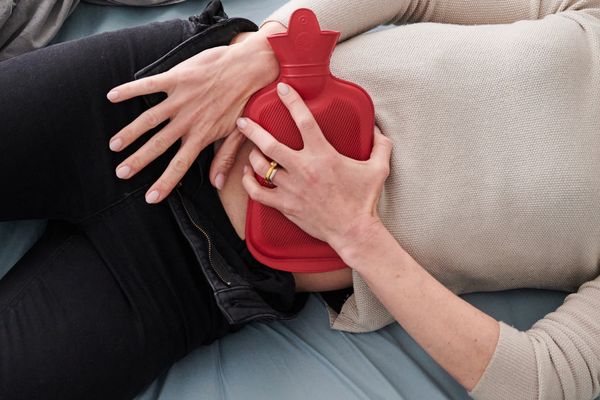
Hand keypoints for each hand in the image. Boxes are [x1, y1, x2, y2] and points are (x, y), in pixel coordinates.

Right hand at [106, 22, 284, 202]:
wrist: (250, 67)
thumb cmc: (246, 100)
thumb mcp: (239, 133)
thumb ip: (225, 158)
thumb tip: (216, 184)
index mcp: (202, 135)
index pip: (180, 164)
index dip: (165, 182)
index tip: (151, 198)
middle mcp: (188, 120)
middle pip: (159, 145)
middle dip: (138, 161)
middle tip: (121, 173)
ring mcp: (181, 99)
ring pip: (149, 119)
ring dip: (130, 133)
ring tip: (114, 146)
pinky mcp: (177, 78)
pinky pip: (149, 85)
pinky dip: (130, 90)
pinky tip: (112, 96)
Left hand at [237, 82, 392, 255]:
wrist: (353, 231)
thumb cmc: (364, 200)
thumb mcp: (379, 169)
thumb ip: (380, 145)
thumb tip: (379, 130)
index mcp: (323, 155)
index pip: (304, 121)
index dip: (291, 101)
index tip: (282, 89)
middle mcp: (304, 169)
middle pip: (270, 144)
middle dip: (253, 130)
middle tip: (243, 122)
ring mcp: (291, 188)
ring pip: (260, 166)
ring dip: (253, 156)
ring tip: (252, 150)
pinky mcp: (285, 205)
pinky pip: (257, 192)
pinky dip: (248, 182)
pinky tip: (246, 175)